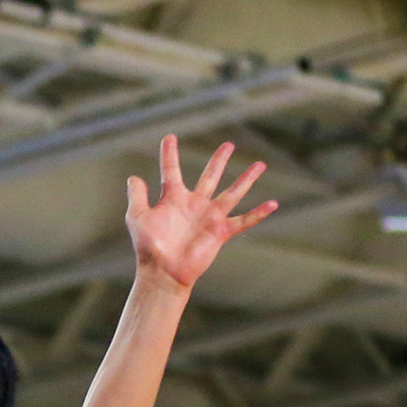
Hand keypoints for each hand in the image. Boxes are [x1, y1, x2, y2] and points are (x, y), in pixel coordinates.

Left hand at [127, 135, 277, 290]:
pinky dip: (258, 213)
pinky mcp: (220, 231)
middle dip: (219, 161)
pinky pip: (243, 220)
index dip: (170, 153)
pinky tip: (273, 204)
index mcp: (173, 198)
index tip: (170, 136)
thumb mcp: (138, 216)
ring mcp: (209, 217)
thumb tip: (133, 177)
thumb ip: (137, 196)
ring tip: (260, 164)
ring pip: (232, 193)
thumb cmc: (148, 246)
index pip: (171, 170)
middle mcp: (194, 204)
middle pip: (210, 176)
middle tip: (228, 145)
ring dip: (246, 179)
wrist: (163, 270)